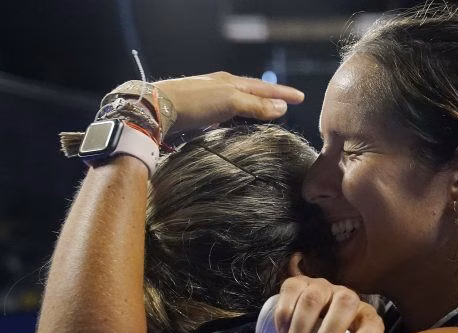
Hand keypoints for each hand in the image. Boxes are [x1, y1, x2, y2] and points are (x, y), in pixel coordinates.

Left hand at [154, 72, 304, 135]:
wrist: (156, 108)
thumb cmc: (194, 103)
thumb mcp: (230, 102)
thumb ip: (256, 106)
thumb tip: (282, 108)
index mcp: (231, 82)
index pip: (265, 87)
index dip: (283, 93)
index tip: (301, 97)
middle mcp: (220, 87)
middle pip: (252, 92)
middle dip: (270, 97)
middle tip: (286, 103)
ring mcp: (208, 98)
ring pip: (238, 102)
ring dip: (253, 108)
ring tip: (265, 114)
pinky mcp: (197, 111)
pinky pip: (224, 113)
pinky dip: (236, 117)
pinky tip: (234, 124)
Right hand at [272, 276, 384, 332]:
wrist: (298, 323)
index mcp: (363, 318)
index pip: (372, 324)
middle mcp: (346, 297)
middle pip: (345, 303)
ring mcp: (322, 287)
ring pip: (314, 299)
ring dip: (301, 329)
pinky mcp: (298, 282)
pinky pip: (292, 290)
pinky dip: (285, 313)